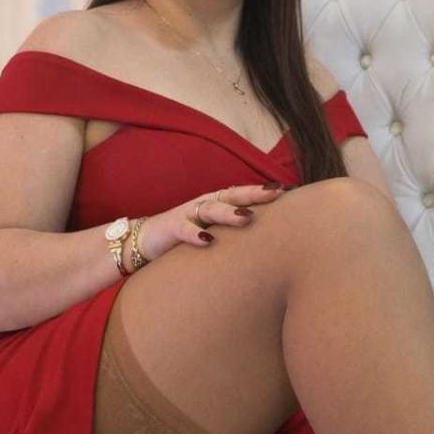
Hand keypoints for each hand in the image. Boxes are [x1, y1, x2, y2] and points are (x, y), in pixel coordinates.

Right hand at [135, 181, 289, 262]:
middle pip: (231, 195)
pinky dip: (195, 234)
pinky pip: (183, 229)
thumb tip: (267, 242)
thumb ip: (234, 234)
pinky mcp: (170, 228)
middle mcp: (204, 205)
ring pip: (210, 209)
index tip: (288, 191)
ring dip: (229, 213)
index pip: (243, 195)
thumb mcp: (213, 232)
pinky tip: (207, 241)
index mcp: (216, 204)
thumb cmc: (186, 239)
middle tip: (275, 195)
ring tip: (247, 218)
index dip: (263, 192)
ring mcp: (186, 214)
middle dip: (254, 194)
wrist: (144, 241)